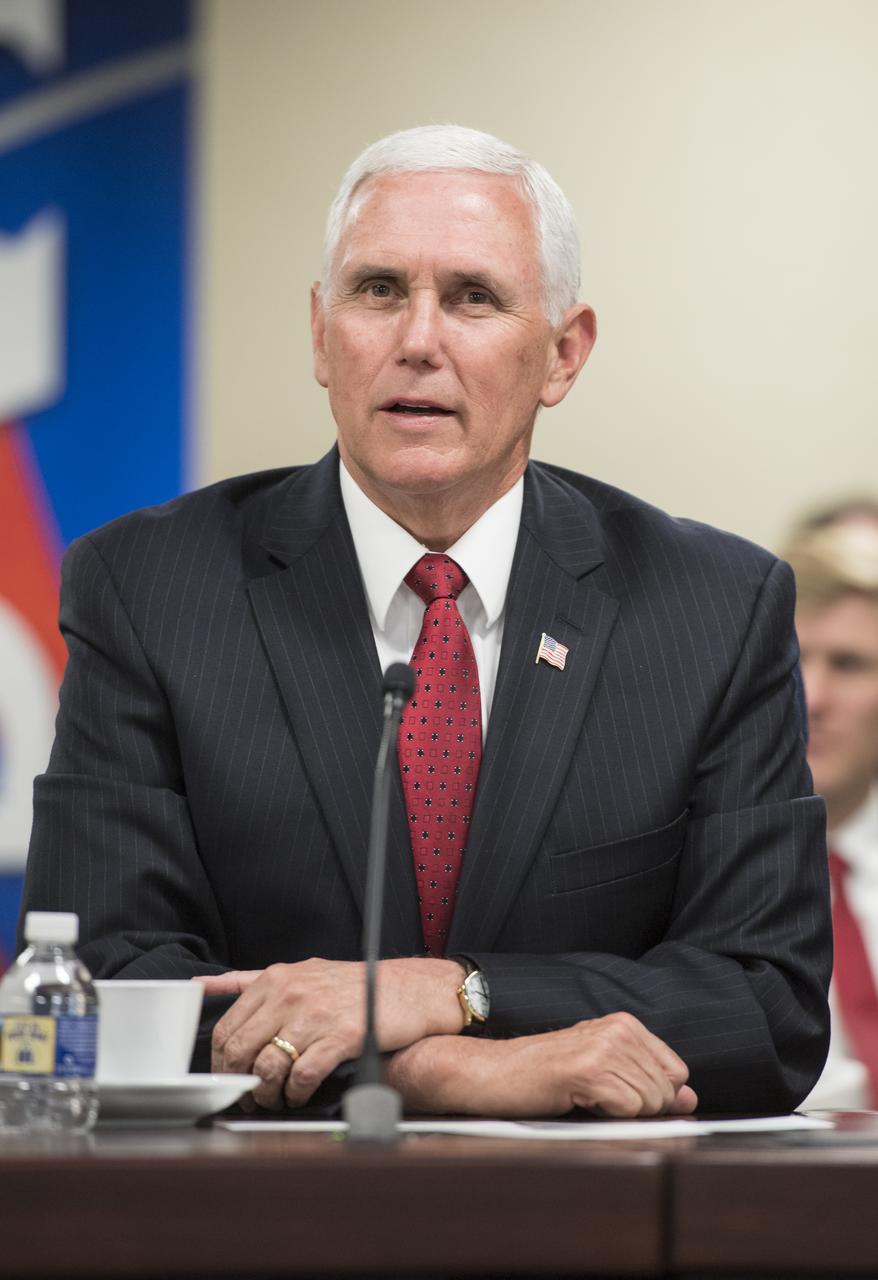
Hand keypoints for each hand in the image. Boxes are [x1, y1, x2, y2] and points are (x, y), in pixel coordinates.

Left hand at [197, 956, 464, 1109]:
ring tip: (277, 1100)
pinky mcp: (342, 1035)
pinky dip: (297, 1095)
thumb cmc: (356, 984)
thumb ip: (251, 980)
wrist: (412, 989)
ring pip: (268, 1067)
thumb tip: (203, 984)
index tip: (230, 1078)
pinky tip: (302, 1096)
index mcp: (276, 977)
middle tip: (252, 1098)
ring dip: (268, 1095)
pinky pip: (303, 1077)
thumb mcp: (302, 971)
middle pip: (241, 1051)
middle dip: (241, 1083)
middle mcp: (291, 992)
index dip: (222, 1063)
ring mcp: (316, 1014)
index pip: (227, 1028)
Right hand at [387, 1012, 697, 1117]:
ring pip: (651, 1102)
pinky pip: (629, 1109)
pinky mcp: (590, 1070)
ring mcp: (605, 1047)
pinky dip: (609, 1117)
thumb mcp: (599, 1072)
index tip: (619, 1096)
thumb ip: (645, 1081)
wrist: (490, 1071)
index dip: (654, 1095)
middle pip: (666, 1091)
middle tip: (594, 1098)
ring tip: (583, 1097)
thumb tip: (689, 1098)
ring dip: (621, 1114)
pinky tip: (578, 1101)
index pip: (676, 1071)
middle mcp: (619, 1028)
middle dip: (639, 1108)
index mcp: (624, 1024)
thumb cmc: (539, 1075)